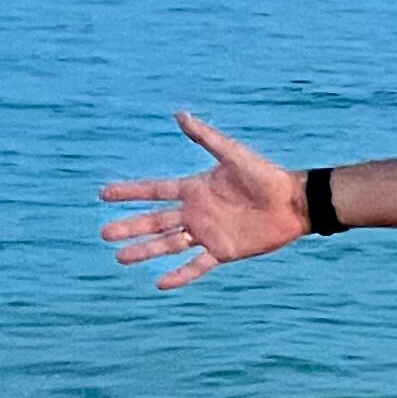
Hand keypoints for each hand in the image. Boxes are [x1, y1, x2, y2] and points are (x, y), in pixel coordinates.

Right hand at [97, 112, 307, 289]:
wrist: (293, 203)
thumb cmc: (265, 175)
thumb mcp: (232, 154)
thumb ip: (205, 137)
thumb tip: (180, 114)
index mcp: (194, 188)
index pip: (153, 191)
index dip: (129, 192)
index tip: (103, 194)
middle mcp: (196, 212)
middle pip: (154, 221)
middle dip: (129, 227)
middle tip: (104, 234)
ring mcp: (207, 233)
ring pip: (168, 245)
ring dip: (144, 251)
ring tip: (120, 258)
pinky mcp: (223, 251)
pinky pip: (197, 265)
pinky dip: (180, 275)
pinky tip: (160, 283)